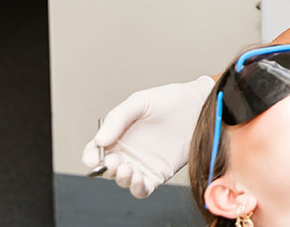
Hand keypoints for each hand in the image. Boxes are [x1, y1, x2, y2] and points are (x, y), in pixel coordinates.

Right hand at [81, 76, 214, 197]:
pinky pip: (143, 189)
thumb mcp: (140, 102)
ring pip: (123, 180)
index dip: (91, 156)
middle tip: (114, 161)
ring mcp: (142, 164)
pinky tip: (139, 178)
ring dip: (121, 179)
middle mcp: (127, 151)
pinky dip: (137, 188)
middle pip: (107, 169)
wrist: (198, 106)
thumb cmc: (169, 100)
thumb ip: (117, 119)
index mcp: (117, 134)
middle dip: (106, 168)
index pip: (95, 151)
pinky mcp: (158, 173)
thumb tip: (99, 141)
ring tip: (128, 169)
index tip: (94, 157)